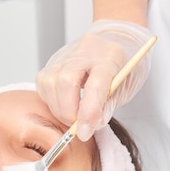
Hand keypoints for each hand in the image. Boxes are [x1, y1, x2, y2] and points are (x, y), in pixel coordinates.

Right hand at [36, 20, 152, 140]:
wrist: (115, 37)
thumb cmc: (123, 63)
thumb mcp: (126, 86)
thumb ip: (107, 107)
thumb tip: (89, 126)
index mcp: (109, 57)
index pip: (95, 86)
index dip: (87, 113)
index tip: (84, 132)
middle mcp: (85, 51)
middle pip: (66, 82)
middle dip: (68, 111)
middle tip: (77, 125)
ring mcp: (66, 53)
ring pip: (50, 82)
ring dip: (58, 107)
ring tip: (72, 114)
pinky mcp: (53, 59)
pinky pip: (43, 82)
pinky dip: (51, 99)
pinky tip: (63, 102)